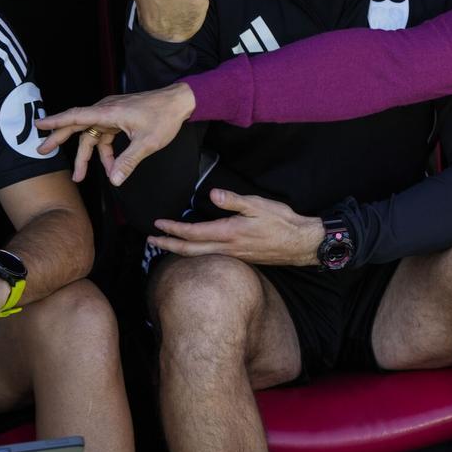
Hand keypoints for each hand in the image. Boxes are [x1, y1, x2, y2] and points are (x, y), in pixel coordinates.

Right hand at [35, 82, 195, 184]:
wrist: (180, 102)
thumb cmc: (164, 116)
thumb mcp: (147, 143)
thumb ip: (128, 162)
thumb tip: (114, 180)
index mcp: (109, 112)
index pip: (76, 116)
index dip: (55, 121)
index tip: (37, 124)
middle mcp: (107, 110)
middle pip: (77, 126)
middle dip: (60, 139)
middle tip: (43, 151)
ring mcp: (112, 113)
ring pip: (92, 135)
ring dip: (88, 155)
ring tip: (80, 175)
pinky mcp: (119, 117)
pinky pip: (105, 136)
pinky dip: (105, 151)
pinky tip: (109, 166)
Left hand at [148, 190, 324, 266]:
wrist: (300, 243)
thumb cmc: (281, 222)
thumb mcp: (258, 205)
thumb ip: (234, 200)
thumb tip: (212, 194)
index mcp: (229, 233)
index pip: (193, 232)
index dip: (173, 229)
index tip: (157, 224)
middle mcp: (227, 248)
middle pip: (190, 250)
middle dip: (167, 246)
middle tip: (151, 241)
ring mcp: (233, 256)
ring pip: (199, 256)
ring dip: (179, 250)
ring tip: (166, 245)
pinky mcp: (240, 258)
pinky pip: (210, 257)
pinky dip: (195, 253)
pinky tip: (194, 249)